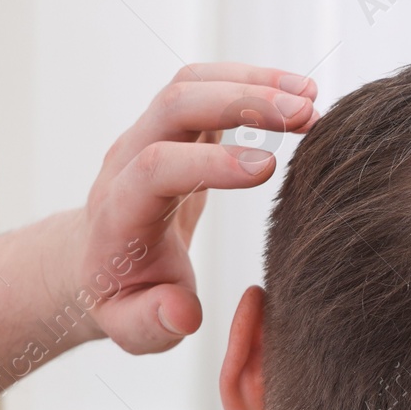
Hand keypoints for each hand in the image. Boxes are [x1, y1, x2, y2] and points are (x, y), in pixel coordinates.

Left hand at [77, 63, 317, 353]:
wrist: (99, 260)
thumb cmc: (124, 296)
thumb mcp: (132, 327)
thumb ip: (153, 323)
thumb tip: (182, 312)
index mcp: (120, 212)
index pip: (156, 168)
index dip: (210, 163)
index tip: (268, 169)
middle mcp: (128, 161)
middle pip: (175, 105)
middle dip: (241, 101)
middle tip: (305, 115)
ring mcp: (150, 135)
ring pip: (193, 84)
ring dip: (253, 82)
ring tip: (312, 99)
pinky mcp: (176, 128)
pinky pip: (208, 87)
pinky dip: (254, 82)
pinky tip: (300, 95)